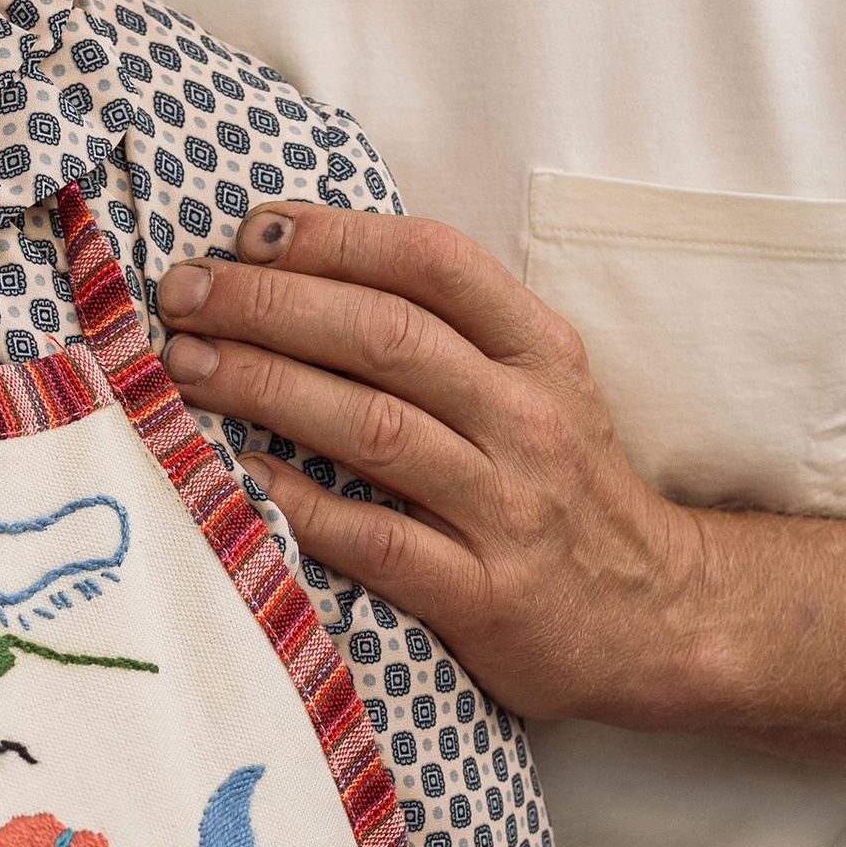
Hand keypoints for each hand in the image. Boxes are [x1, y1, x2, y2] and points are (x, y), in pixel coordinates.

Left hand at [155, 203, 704, 725]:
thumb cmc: (568, 491)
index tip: (250, 228)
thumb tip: (308, 273)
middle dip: (269, 303)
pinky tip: (241, 476)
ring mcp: (509, 507)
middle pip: (385, 335)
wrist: (660, 617)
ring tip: (185, 366)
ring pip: (372, 426)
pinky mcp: (484, 594)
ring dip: (265, 386)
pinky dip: (301, 504)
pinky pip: (376, 540)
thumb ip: (453, 334)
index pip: (434, 262)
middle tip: (184, 293)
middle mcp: (528, 417)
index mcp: (541, 352)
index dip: (336, 235)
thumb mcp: (543, 388)